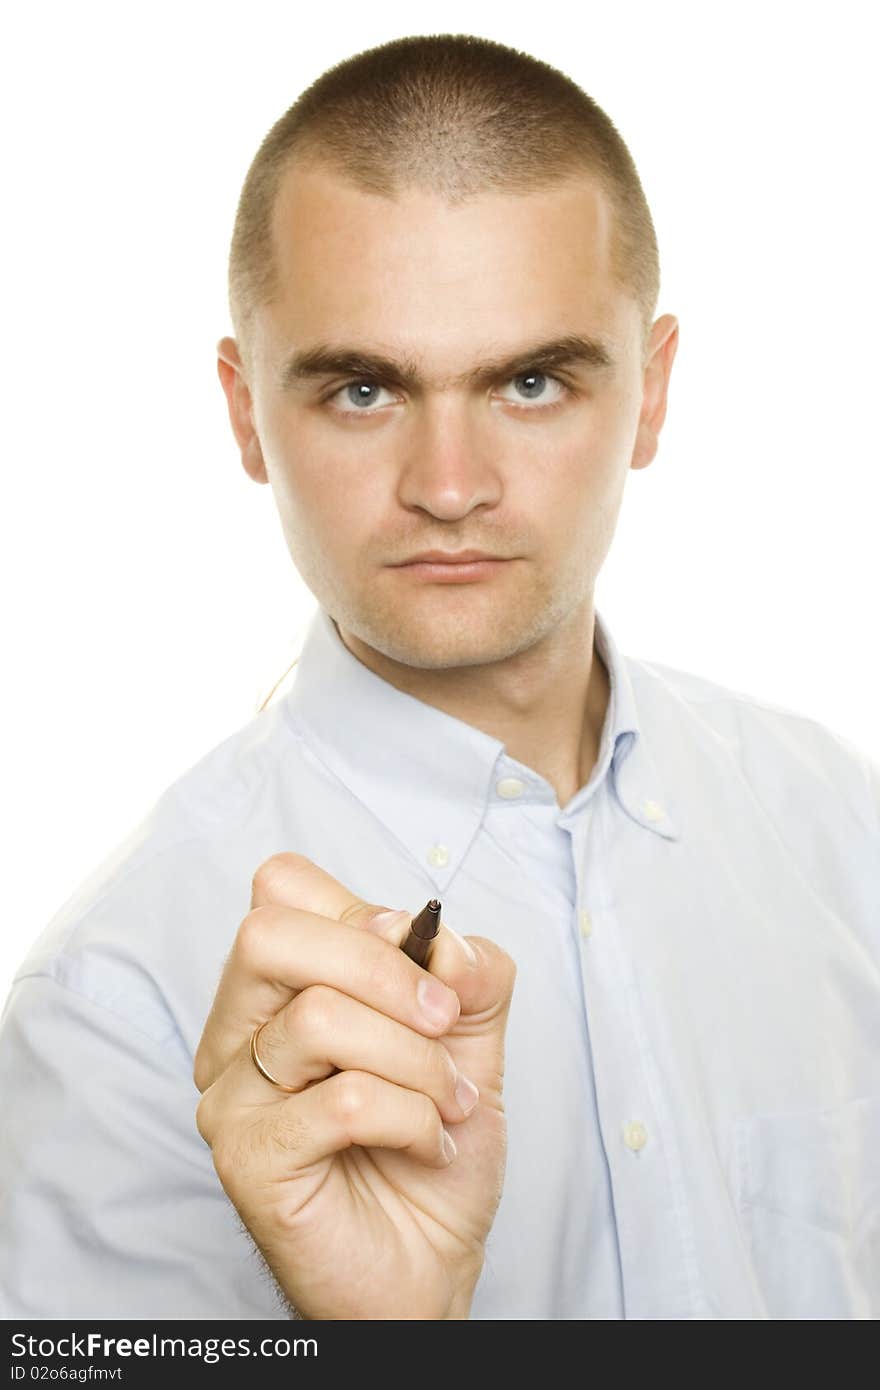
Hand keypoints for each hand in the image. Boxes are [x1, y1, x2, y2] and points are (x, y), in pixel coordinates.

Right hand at [193, 853, 515, 1319]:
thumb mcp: (470, 1040)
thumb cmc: (431, 1145)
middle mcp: (238, 1031)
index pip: (280, 889)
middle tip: (444, 1023)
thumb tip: (442, 940)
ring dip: (416, 1060)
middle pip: (269, 933)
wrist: (429, 1263)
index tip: (427, 962)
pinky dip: (411, 1118)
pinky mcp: (247, 1158)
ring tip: (449, 1103)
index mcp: (280, 986)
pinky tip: (429, 1145)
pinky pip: (341, 1102)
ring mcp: (231, 1095)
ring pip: (318, 1019)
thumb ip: (469, 974)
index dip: (362, 910)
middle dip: (383, 969)